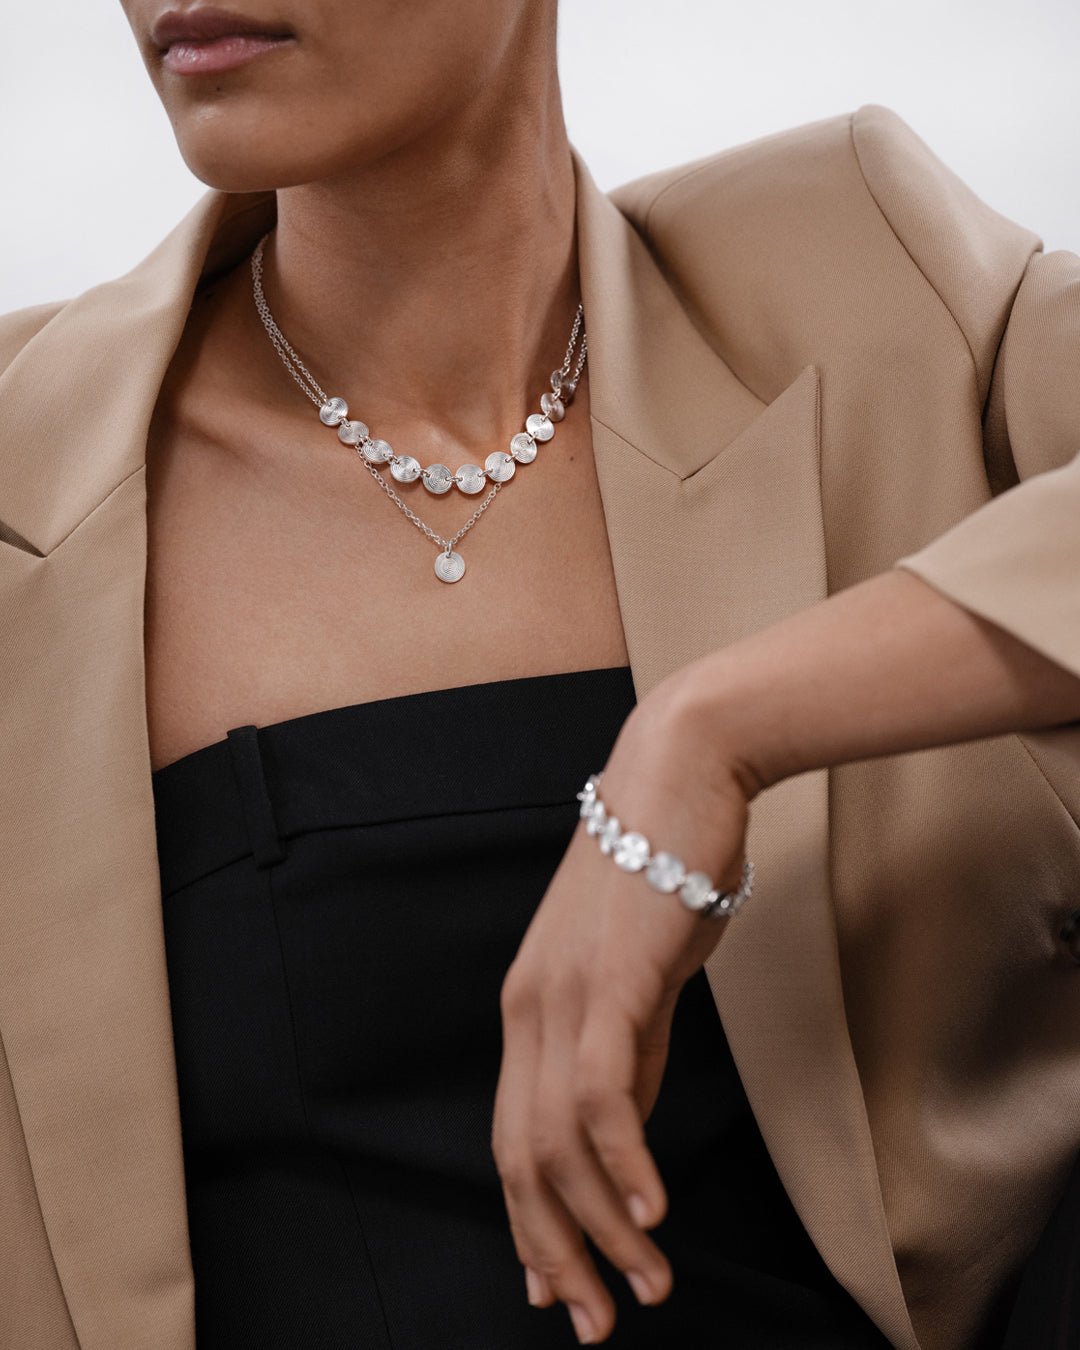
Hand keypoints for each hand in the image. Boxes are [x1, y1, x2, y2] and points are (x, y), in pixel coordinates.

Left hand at [491, 675, 751, 1343]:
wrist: (680, 775)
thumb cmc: (665, 869)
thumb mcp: (640, 976)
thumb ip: (629, 1048)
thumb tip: (625, 1128)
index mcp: (530, 1009)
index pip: (514, 1137)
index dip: (530, 1221)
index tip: (557, 1286)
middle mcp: (529, 1009)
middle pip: (522, 1157)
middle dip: (555, 1250)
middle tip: (595, 1320)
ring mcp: (562, 995)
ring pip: (560, 1141)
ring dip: (603, 1227)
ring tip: (646, 1287)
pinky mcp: (610, 980)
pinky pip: (603, 1092)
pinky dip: (622, 1162)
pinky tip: (652, 1212)